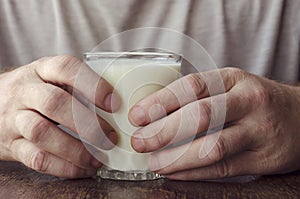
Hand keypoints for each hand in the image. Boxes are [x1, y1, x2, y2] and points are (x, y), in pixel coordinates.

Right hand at [0, 55, 119, 177]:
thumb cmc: (35, 91)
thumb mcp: (52, 78)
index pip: (67, 68)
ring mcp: (14, 118)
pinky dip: (63, 167)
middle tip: (110, 137)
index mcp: (42, 70)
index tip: (114, 103)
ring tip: (98, 159)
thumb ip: (79, 87)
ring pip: (42, 132)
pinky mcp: (11, 144)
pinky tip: (81, 169)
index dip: (93, 85)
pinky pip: (35, 158)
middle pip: (54, 103)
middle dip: (88, 124)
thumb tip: (119, 106)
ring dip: (75, 149)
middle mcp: (26, 91)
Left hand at [129, 67, 299, 179]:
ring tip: (154, 162)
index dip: (160, 101)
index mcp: (233, 79)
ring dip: (176, 158)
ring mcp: (257, 131)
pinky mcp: (262, 159)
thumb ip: (199, 97)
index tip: (137, 115)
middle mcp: (248, 101)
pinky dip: (193, 172)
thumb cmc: (254, 100)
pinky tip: (175, 172)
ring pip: (211, 147)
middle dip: (163, 131)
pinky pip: (222, 168)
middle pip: (200, 116)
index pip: (191, 87)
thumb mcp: (229, 86)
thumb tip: (156, 113)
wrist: (298, 117)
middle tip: (140, 141)